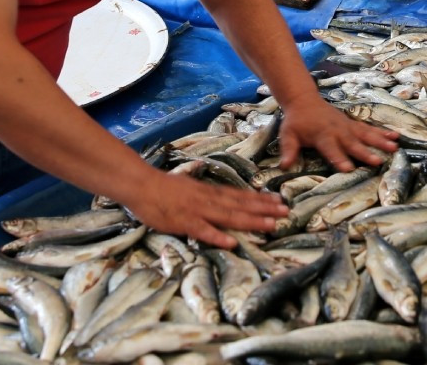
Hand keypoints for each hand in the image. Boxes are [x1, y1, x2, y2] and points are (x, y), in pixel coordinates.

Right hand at [121, 170, 288, 249]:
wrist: (140, 184)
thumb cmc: (162, 187)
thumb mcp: (189, 186)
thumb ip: (205, 194)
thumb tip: (221, 198)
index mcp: (209, 192)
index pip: (239, 195)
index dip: (259, 199)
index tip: (279, 201)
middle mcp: (208, 200)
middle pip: (240, 205)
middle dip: (264, 209)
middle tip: (286, 212)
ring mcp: (197, 210)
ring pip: (228, 216)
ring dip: (250, 220)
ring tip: (270, 224)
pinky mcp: (183, 222)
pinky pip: (202, 231)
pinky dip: (217, 236)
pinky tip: (232, 243)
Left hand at [277, 98, 398, 171]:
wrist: (304, 100)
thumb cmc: (296, 122)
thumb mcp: (287, 134)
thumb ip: (288, 150)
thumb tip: (284, 165)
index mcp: (321, 136)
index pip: (331, 149)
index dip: (339, 159)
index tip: (348, 169)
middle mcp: (338, 131)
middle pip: (353, 143)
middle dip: (365, 153)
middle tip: (377, 162)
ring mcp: (347, 126)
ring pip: (366, 134)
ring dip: (380, 141)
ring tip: (394, 148)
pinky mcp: (353, 123)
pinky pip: (369, 128)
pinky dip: (382, 131)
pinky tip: (396, 136)